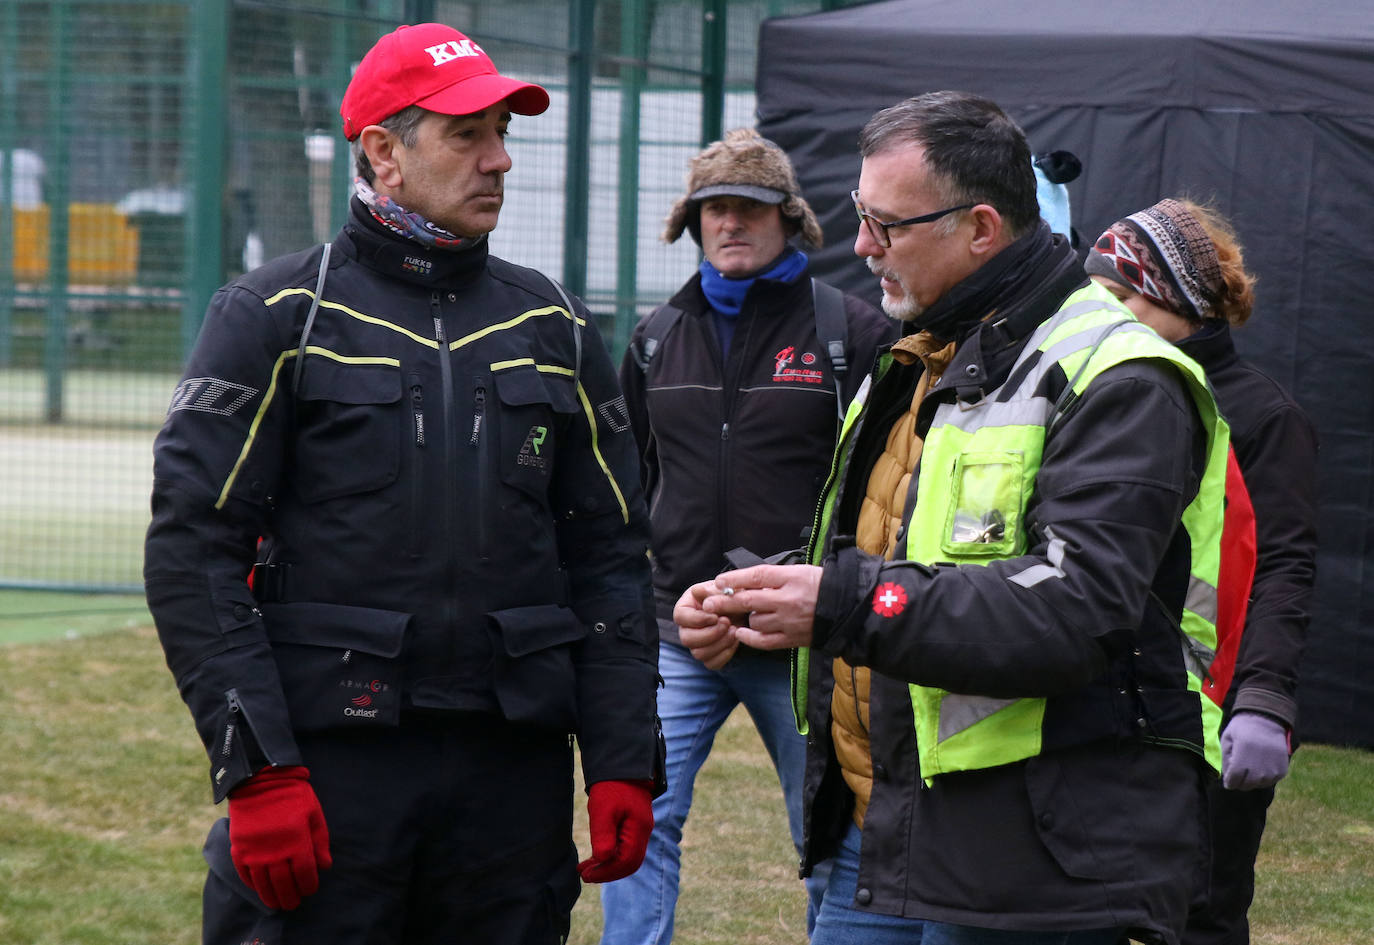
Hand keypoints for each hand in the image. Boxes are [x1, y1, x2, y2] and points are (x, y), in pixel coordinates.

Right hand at [227, 766, 331, 909]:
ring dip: (271, 897)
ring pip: (263, 884)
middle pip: (283, 884)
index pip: (305, 874)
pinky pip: (245, 874)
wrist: (260, 780)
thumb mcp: (314, 814)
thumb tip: (325, 867)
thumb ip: (320, 842)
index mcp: (297, 841)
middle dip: (290, 897)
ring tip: (277, 904)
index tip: (310, 889)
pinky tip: (260, 888)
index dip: (308, 885)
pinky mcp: (239, 849)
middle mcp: (275, 851)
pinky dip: (253, 885)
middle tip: (293, 904)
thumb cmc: (293, 796)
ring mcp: (255, 852)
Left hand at [578, 780, 653, 882]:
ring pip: (628, 858)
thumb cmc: (611, 786)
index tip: (586, 875)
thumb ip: (603, 836)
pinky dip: (611, 856)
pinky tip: (596, 857)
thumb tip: (602, 860)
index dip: (606, 872)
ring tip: (585, 868)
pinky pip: (626, 848)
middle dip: (607, 872)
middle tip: (584, 874)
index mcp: (638, 828)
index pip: (626, 861)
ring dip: (608, 866)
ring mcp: (641, 829)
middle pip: (630, 863)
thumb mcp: (602, 810)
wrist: (622, 765)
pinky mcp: (634, 825)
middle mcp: (644, 832)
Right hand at [675, 582, 738, 668]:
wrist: (741, 607)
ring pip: (699, 654)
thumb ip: (709, 590)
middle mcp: (686, 629)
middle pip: (687, 639)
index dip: (698, 619)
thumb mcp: (720, 588)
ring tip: (734, 630)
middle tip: (727, 622)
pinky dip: (725, 654)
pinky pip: (712, 663)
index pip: (680, 617)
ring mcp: (696, 645)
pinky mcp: (709, 656)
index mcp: (684, 609)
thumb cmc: (727, 594)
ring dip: (720, 644)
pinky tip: (735, 640)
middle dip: (711, 633)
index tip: (716, 616)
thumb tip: (697, 592)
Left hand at [700, 564, 821, 650]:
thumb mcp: (798, 572)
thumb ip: (772, 578)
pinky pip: (764, 641)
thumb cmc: (819, 585)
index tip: (719, 580)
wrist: (846, 607)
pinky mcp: (792, 638)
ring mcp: (789, 620)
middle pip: (748, 601)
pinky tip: (741, 633)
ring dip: (747, 618)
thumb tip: (742, 583)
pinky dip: (749, 637)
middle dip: (725, 602)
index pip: (756, 576)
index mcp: (790, 578)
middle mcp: (788, 599)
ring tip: (752, 613)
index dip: (734, 579)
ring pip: (755, 621)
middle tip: (707, 603)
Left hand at [1221, 711, 1291, 789]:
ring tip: (1251, 765)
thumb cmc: (1243, 728)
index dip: (1228, 781)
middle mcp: (1259, 767)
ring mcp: (1272, 770)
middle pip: (1245, 785)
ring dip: (1252, 779)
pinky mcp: (1282, 771)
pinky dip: (1264, 777)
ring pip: (1258, 785)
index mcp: (1242, 758)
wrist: (1267, 720)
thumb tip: (1227, 779)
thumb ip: (1225, 760)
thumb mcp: (1227, 739)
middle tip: (1240, 769)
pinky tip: (1261, 765)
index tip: (1228, 778)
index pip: (1233, 781)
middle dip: (1239, 780)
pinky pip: (1270, 781)